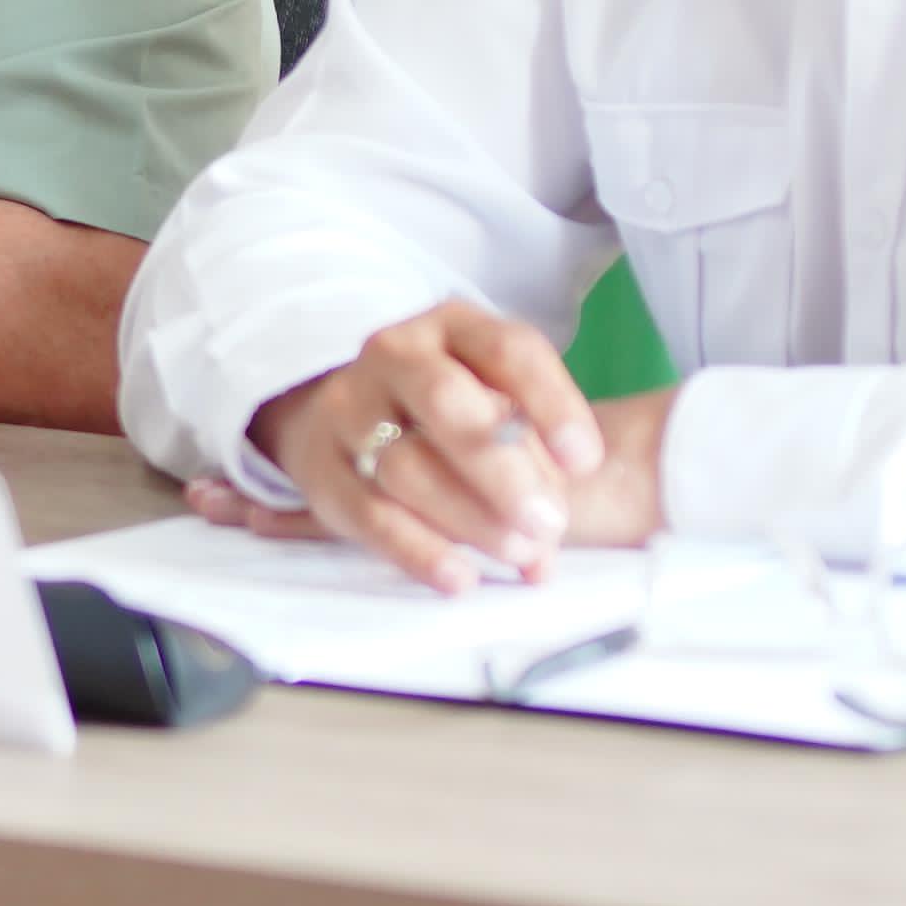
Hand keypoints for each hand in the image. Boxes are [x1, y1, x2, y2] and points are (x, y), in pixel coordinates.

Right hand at [178, 308, 661, 593]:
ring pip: (404, 465)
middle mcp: (394, 354)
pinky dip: (416, 551)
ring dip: (469, 518)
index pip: (507, 349)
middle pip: (444, 401)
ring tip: (519, 554)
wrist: (354, 413)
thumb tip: (548, 544)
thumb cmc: (453, 414)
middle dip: (502, 469)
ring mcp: (347, 406)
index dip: (552, 403)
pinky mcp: (319, 466)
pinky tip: (460, 578)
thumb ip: (534, 460)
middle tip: (549, 523)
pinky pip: (366, 513)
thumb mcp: (498, 404)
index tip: (586, 462)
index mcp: (453, 327)